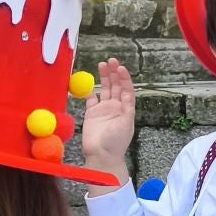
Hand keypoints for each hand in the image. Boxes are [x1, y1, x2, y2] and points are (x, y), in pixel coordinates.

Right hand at [81, 59, 136, 184]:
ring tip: (102, 64)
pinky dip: (89, 90)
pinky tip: (88, 81)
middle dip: (113, 73)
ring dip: (104, 77)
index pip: (126, 89)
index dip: (124, 78)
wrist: (101, 155)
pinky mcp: (91, 114)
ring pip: (104, 89)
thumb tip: (126, 93)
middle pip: (115, 86)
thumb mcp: (126, 124)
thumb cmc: (116, 142)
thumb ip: (126, 108)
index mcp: (126, 109)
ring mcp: (103, 110)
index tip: (120, 68)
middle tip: (110, 60)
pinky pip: (90, 99)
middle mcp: (115, 107)